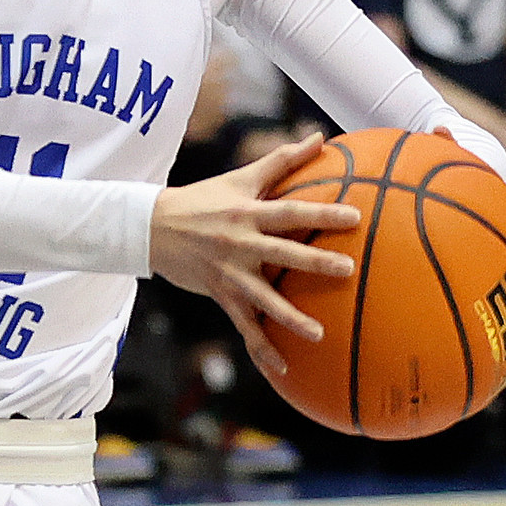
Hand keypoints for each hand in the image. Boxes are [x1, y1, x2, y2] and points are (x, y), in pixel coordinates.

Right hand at [146, 131, 359, 377]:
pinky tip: (282, 369)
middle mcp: (240, 244)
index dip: (320, 215)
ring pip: (262, 299)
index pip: (290, 212)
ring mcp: (229, 273)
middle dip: (314, 263)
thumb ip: (282, 160)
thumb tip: (319, 136)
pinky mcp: (220, 295)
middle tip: (347, 270)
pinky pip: (243, 326)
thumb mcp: (239, 177)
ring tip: (318, 334)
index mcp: (248, 214)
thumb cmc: (202, 199)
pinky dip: (261, 348)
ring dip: (289, 318)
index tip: (353, 218)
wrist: (152, 227)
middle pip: (282, 254)